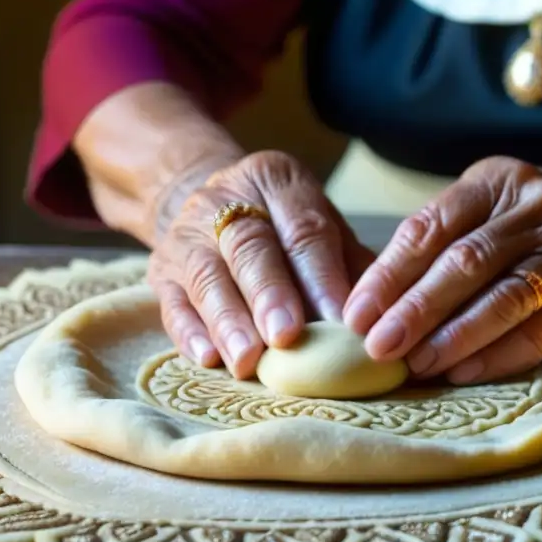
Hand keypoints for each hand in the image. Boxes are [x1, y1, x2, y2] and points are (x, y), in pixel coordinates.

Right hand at [147, 150, 373, 376]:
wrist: (212, 206)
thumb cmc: (285, 228)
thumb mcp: (322, 225)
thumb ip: (350, 264)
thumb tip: (380, 317)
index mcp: (277, 182)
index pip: (304, 229)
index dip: (322, 277)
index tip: (342, 321)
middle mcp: (226, 199)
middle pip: (250, 248)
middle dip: (269, 294)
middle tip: (287, 337)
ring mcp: (187, 234)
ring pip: (207, 276)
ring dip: (229, 321)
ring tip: (247, 360)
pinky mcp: (161, 270)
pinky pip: (171, 302)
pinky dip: (190, 333)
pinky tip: (208, 358)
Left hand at [341, 157, 541, 384]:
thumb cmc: (540, 221)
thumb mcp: (494, 204)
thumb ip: (445, 238)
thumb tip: (376, 298)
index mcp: (494, 183)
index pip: (431, 227)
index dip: (388, 273)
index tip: (355, 313)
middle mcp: (533, 212)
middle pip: (464, 262)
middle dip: (413, 308)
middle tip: (375, 346)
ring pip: (503, 297)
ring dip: (453, 336)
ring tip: (414, 365)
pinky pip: (541, 331)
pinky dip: (499, 354)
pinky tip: (464, 373)